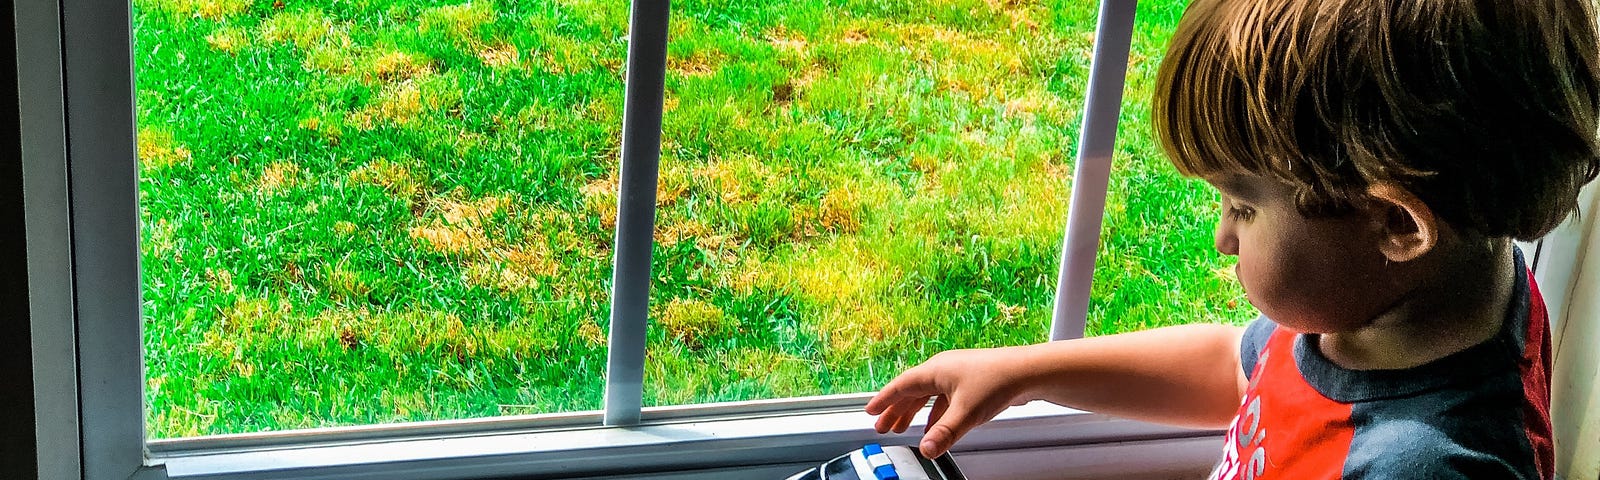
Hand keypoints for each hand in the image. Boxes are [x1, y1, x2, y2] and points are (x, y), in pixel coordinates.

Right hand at [864, 346, 1033, 457]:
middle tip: (883, 426)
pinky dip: (935, 414)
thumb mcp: (966, 413)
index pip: (901, 386)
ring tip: (904, 429)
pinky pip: (943, 399)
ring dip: (914, 413)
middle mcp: (943, 370)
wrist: (1027, 372)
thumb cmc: (997, 381)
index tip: (870, 411)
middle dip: (896, 410)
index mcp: (935, 371)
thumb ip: (944, 433)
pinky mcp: (970, 382)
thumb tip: (926, 450)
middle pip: (911, 392)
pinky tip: (936, 428)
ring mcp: (957, 375)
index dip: (884, 400)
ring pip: (927, 396)